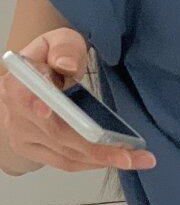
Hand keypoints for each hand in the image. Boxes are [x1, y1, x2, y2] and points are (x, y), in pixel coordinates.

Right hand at [0, 28, 155, 173]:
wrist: (34, 79)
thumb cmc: (50, 59)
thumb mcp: (58, 41)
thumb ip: (63, 48)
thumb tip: (66, 64)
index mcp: (19, 84)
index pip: (27, 98)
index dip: (40, 107)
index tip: (51, 112)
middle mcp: (17, 115)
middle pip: (58, 135)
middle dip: (97, 147)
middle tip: (130, 153)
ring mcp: (24, 137)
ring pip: (67, 155)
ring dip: (104, 159)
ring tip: (138, 159)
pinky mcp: (35, 152)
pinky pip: (67, 163)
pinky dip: (94, 163)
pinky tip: (118, 159)